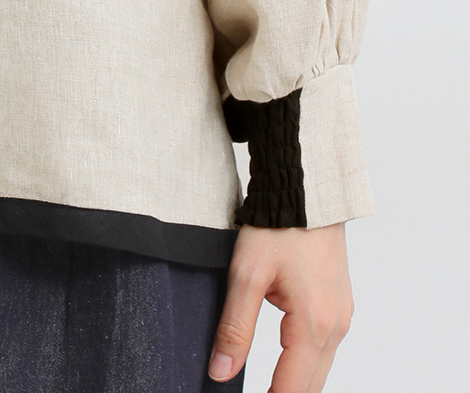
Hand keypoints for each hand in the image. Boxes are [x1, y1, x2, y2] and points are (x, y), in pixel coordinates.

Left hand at [208, 222, 353, 391]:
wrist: (305, 190)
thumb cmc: (277, 226)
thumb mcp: (246, 275)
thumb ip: (235, 327)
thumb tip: (221, 371)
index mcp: (314, 325)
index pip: (292, 389)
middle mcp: (336, 327)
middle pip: (310, 386)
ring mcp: (342, 317)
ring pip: (319, 371)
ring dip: (294, 384)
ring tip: (263, 390)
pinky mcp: (339, 306)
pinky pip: (324, 350)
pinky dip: (305, 365)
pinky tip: (283, 367)